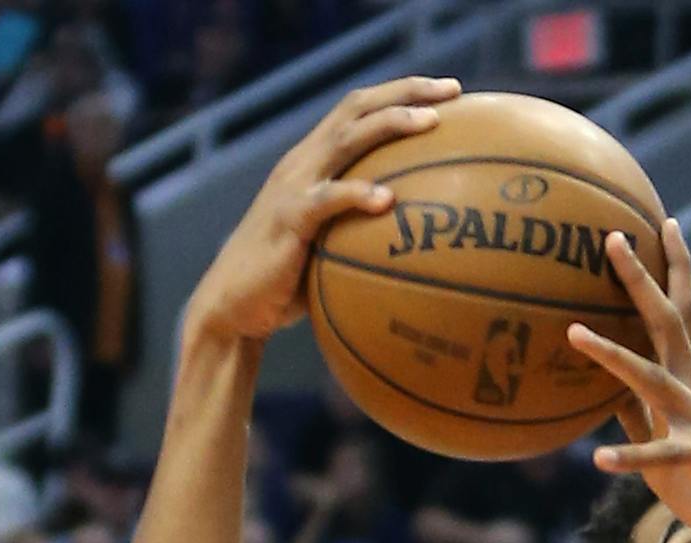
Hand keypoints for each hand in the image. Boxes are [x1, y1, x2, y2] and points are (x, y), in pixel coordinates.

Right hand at [185, 76, 460, 340]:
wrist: (236, 304)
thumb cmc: (293, 281)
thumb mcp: (336, 243)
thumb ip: (370, 228)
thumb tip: (432, 242)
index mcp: (315, 160)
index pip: (359, 109)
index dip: (403, 92)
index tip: (452, 90)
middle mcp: (303, 162)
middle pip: (356, 107)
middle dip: (406, 92)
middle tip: (453, 90)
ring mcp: (293, 186)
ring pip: (344, 139)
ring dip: (389, 124)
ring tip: (431, 123)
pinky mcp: (287, 219)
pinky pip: (325, 201)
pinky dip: (356, 194)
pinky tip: (388, 198)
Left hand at [572, 224, 690, 542]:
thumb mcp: (668, 453)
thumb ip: (639, 421)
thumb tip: (601, 395)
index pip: (676, 318)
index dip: (663, 273)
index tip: (653, 227)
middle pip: (668, 325)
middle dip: (640, 282)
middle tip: (613, 239)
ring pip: (655, 381)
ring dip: (614, 357)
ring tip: (575, 333)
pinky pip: (664, 456)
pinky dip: (632, 457)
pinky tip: (600, 459)